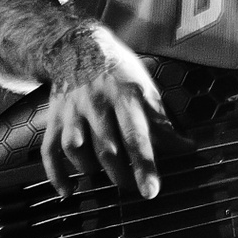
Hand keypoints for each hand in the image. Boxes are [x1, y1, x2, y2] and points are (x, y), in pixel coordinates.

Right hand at [41, 22, 169, 198]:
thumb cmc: (118, 72)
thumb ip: (162, 122)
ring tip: (105, 178)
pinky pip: (50, 150)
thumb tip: (187, 148)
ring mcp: (73, 112)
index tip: (150, 190)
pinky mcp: (55, 119)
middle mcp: (96, 104)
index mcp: (124, 95)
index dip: (144, 164)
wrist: (77, 47)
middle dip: (120, 175)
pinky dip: (56, 174)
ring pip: (76, 149)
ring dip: (90, 170)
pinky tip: (68, 190)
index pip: (136, 135)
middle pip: (106, 148)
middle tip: (133, 188)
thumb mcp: (146, 89)